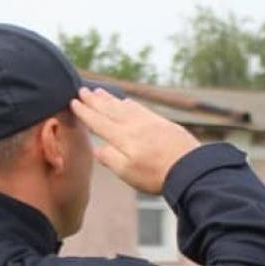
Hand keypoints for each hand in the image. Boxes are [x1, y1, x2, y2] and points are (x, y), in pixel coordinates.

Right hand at [70, 87, 200, 193]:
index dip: (85, 112)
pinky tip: (127, 102)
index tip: (74, 103)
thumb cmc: (157, 175)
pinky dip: (129, 103)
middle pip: (110, 109)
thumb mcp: (128, 172)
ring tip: (99, 91)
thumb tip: (96, 148)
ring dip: (110, 98)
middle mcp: (134, 125)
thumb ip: (110, 158)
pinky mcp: (163, 123)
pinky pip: (140, 108)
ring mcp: (149, 122)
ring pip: (124, 106)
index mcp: (122, 137)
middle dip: (95, 100)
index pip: (99, 122)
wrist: (191, 168)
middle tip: (82, 90)